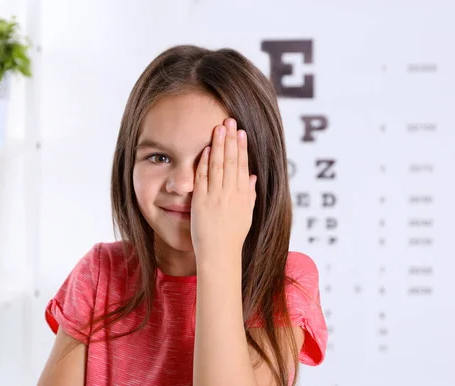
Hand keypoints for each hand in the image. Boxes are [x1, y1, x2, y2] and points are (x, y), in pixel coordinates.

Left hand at [190, 118, 256, 261]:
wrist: (219, 253)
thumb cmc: (233, 237)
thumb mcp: (246, 214)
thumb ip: (249, 194)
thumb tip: (252, 176)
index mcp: (243, 195)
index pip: (243, 166)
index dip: (242, 147)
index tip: (241, 132)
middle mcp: (230, 193)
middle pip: (231, 161)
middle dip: (231, 139)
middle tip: (230, 121)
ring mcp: (216, 196)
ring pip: (218, 165)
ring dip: (219, 145)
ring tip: (219, 128)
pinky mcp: (201, 201)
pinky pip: (204, 178)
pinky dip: (205, 162)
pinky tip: (207, 149)